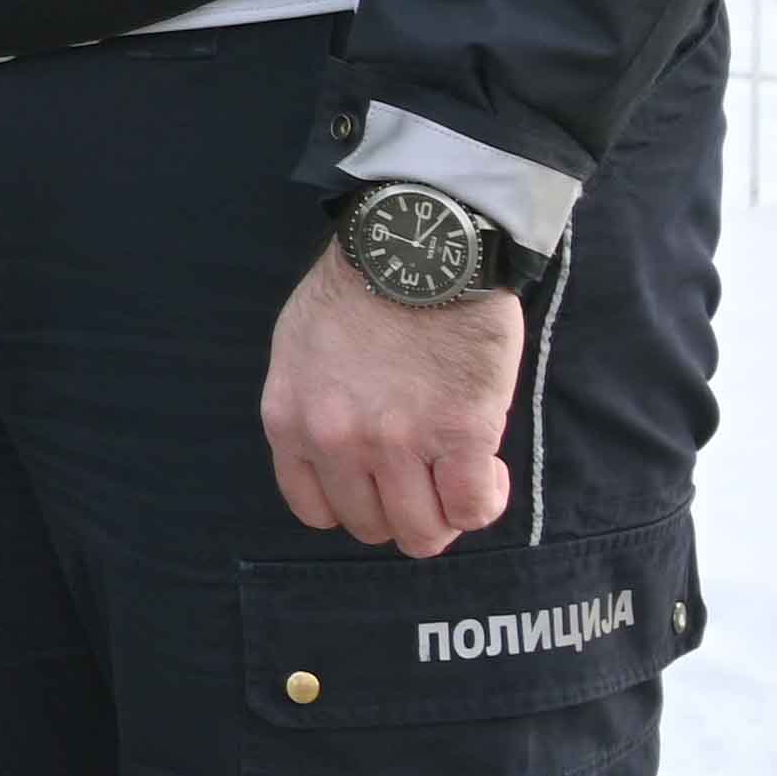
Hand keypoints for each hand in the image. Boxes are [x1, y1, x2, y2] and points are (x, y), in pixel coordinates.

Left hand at [262, 244, 526, 555]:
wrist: (416, 244)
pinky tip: (487, 470)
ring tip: (459, 473)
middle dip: (402, 509)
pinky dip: (483, 501)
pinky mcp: (460, 433)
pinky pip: (471, 509)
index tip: (380, 483)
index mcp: (289, 420)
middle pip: (371, 525)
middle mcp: (335, 440)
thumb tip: (341, 462)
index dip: (355, 503)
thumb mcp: (300, 351)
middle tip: (427, 475)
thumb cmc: (361, 289)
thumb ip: (312, 411)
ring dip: (445, 512)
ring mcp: (397, 441)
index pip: (315, 510)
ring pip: (422, 531)